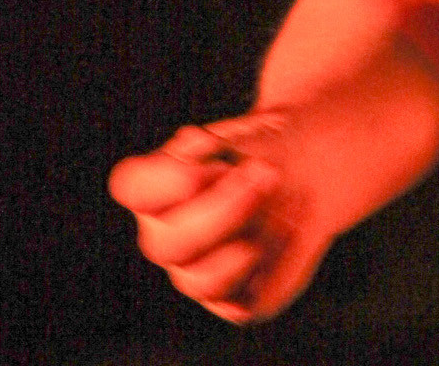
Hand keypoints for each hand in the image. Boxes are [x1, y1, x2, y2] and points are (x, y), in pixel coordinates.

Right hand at [108, 112, 333, 322]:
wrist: (307, 168)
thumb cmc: (267, 146)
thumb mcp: (245, 132)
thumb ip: (216, 144)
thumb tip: (192, 146)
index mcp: (156, 188)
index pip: (130, 186)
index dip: (167, 177)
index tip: (212, 151)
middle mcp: (166, 234)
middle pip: (165, 244)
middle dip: (221, 209)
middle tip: (264, 174)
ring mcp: (195, 270)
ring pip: (199, 281)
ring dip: (244, 239)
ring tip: (275, 202)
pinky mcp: (235, 298)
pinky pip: (238, 305)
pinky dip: (264, 270)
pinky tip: (283, 234)